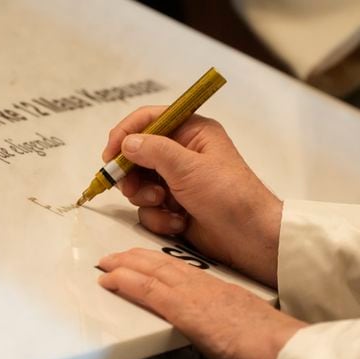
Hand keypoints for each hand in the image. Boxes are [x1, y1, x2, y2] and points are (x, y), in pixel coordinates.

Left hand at [98, 249, 305, 358]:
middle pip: (165, 266)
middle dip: (137, 259)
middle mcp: (208, 288)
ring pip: (153, 271)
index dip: (161, 267)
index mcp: (224, 295)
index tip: (144, 264)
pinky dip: (125, 282)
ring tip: (105, 263)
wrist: (287, 351)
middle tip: (115, 257)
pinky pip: (149, 290)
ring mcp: (197, 295)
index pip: (185, 275)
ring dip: (125, 265)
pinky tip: (109, 280)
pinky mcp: (186, 310)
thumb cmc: (276, 355)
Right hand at [103, 106, 282, 287]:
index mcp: (193, 132)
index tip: (110, 155)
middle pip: (138, 155)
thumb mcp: (189, 167)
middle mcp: (183, 154)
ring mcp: (178, 182)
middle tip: (130, 187)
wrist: (250, 238)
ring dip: (146, 198)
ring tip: (163, 205)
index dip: (125, 134)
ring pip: (140, 184)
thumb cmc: (229, 196)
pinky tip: (178, 223)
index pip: (150, 120)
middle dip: (132, 174)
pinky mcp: (175, 207)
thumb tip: (127, 143)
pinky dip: (159, 218)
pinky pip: (150, 209)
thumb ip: (154, 151)